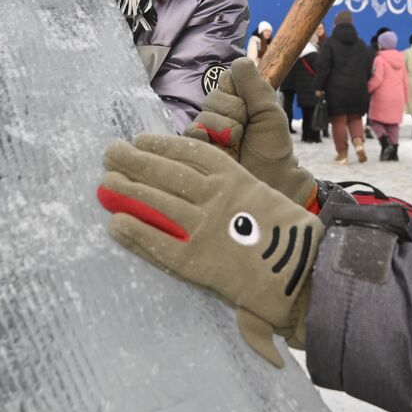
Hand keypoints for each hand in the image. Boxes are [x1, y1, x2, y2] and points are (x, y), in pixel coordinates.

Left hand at [99, 133, 320, 367]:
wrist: (306, 271)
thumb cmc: (287, 233)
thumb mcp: (261, 193)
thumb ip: (231, 184)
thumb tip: (199, 171)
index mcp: (233, 177)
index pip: (187, 153)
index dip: (159, 144)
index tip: (139, 139)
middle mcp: (214, 197)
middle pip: (164, 172)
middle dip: (133, 160)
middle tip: (110, 152)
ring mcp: (203, 227)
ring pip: (155, 203)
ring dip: (127, 190)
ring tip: (105, 182)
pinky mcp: (196, 260)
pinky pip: (158, 242)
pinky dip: (134, 232)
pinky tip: (115, 223)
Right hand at [186, 58, 316, 207]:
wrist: (270, 182)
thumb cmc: (273, 150)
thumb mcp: (270, 114)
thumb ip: (255, 87)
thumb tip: (240, 60)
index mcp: (240, 102)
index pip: (227, 79)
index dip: (238, 92)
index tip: (251, 108)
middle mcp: (221, 114)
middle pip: (214, 95)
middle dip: (234, 112)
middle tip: (245, 131)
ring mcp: (208, 131)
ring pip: (204, 113)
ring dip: (225, 128)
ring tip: (236, 144)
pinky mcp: (197, 147)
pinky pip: (193, 130)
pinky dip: (209, 138)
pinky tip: (223, 149)